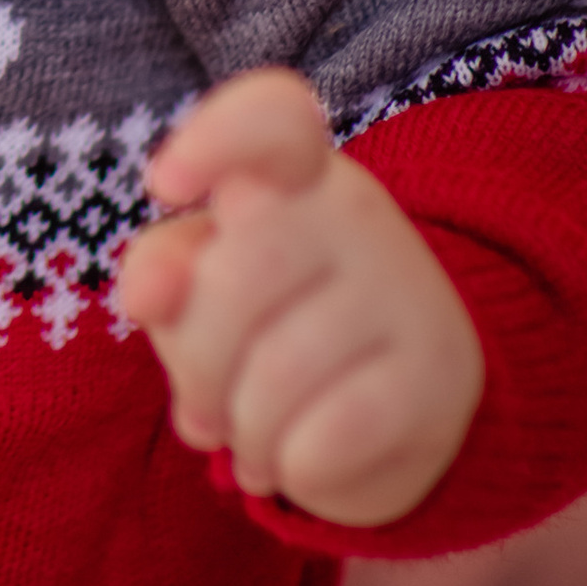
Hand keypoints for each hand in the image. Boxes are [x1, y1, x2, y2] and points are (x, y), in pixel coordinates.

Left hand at [116, 68, 484, 531]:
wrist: (401, 407)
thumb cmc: (276, 324)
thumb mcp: (206, 286)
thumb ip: (162, 270)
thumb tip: (147, 296)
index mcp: (295, 173)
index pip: (272, 116)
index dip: (214, 139)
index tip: (163, 186)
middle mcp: (359, 214)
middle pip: (235, 278)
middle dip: (197, 365)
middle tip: (203, 407)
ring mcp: (407, 291)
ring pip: (275, 376)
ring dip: (242, 432)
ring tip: (251, 442)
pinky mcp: (439, 378)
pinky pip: (322, 440)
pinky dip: (291, 469)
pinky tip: (298, 464)